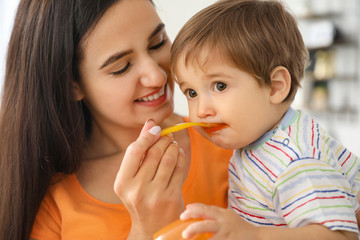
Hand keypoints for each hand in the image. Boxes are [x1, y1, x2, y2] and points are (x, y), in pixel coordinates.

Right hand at [114, 119, 188, 238]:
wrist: (152, 227)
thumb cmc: (141, 196)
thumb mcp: (132, 177)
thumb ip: (139, 150)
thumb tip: (149, 123)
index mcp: (122, 183)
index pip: (135, 150)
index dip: (147, 135)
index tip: (156, 128)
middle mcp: (136, 190)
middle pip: (154, 152)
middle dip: (163, 139)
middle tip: (167, 136)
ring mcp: (155, 195)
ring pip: (168, 158)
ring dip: (173, 146)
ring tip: (172, 144)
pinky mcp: (172, 197)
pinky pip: (179, 168)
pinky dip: (180, 156)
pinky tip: (178, 154)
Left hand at [180, 203, 255, 239]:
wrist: (257, 237)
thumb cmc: (238, 226)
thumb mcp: (226, 215)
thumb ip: (211, 211)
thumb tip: (189, 207)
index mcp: (222, 214)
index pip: (205, 209)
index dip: (192, 212)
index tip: (182, 216)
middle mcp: (224, 224)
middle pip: (206, 225)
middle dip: (193, 228)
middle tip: (184, 234)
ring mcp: (227, 235)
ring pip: (211, 239)